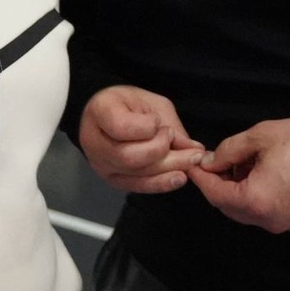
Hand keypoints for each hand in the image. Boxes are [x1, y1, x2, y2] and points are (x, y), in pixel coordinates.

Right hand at [78, 85, 205, 193]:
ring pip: (135, 174)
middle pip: (130, 156)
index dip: (147, 127)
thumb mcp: (152, 104)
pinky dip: (160, 184)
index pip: (122, 127)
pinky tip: (178, 179)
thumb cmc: (130, 104)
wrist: (108, 115)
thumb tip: (194, 149)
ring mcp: (101, 165)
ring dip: (168, 169)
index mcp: (100, 111)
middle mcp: (95, 142)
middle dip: (163, 152)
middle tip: (188, 147)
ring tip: (192, 162)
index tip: (158, 122)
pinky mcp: (112, 180)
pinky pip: (137, 186)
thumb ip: (171, 125)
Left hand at [189, 118, 289, 233]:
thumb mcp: (258, 138)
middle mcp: (265, 219)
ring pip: (245, 211)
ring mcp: (280, 223)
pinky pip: (262, 212)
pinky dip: (252, 197)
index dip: (201, 179)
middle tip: (214, 163)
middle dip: (217, 186)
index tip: (192, 165)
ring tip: (238, 166)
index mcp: (254, 201)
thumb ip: (228, 151)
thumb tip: (210, 162)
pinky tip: (256, 175)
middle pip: (228, 207)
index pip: (215, 194)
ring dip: (235, 192)